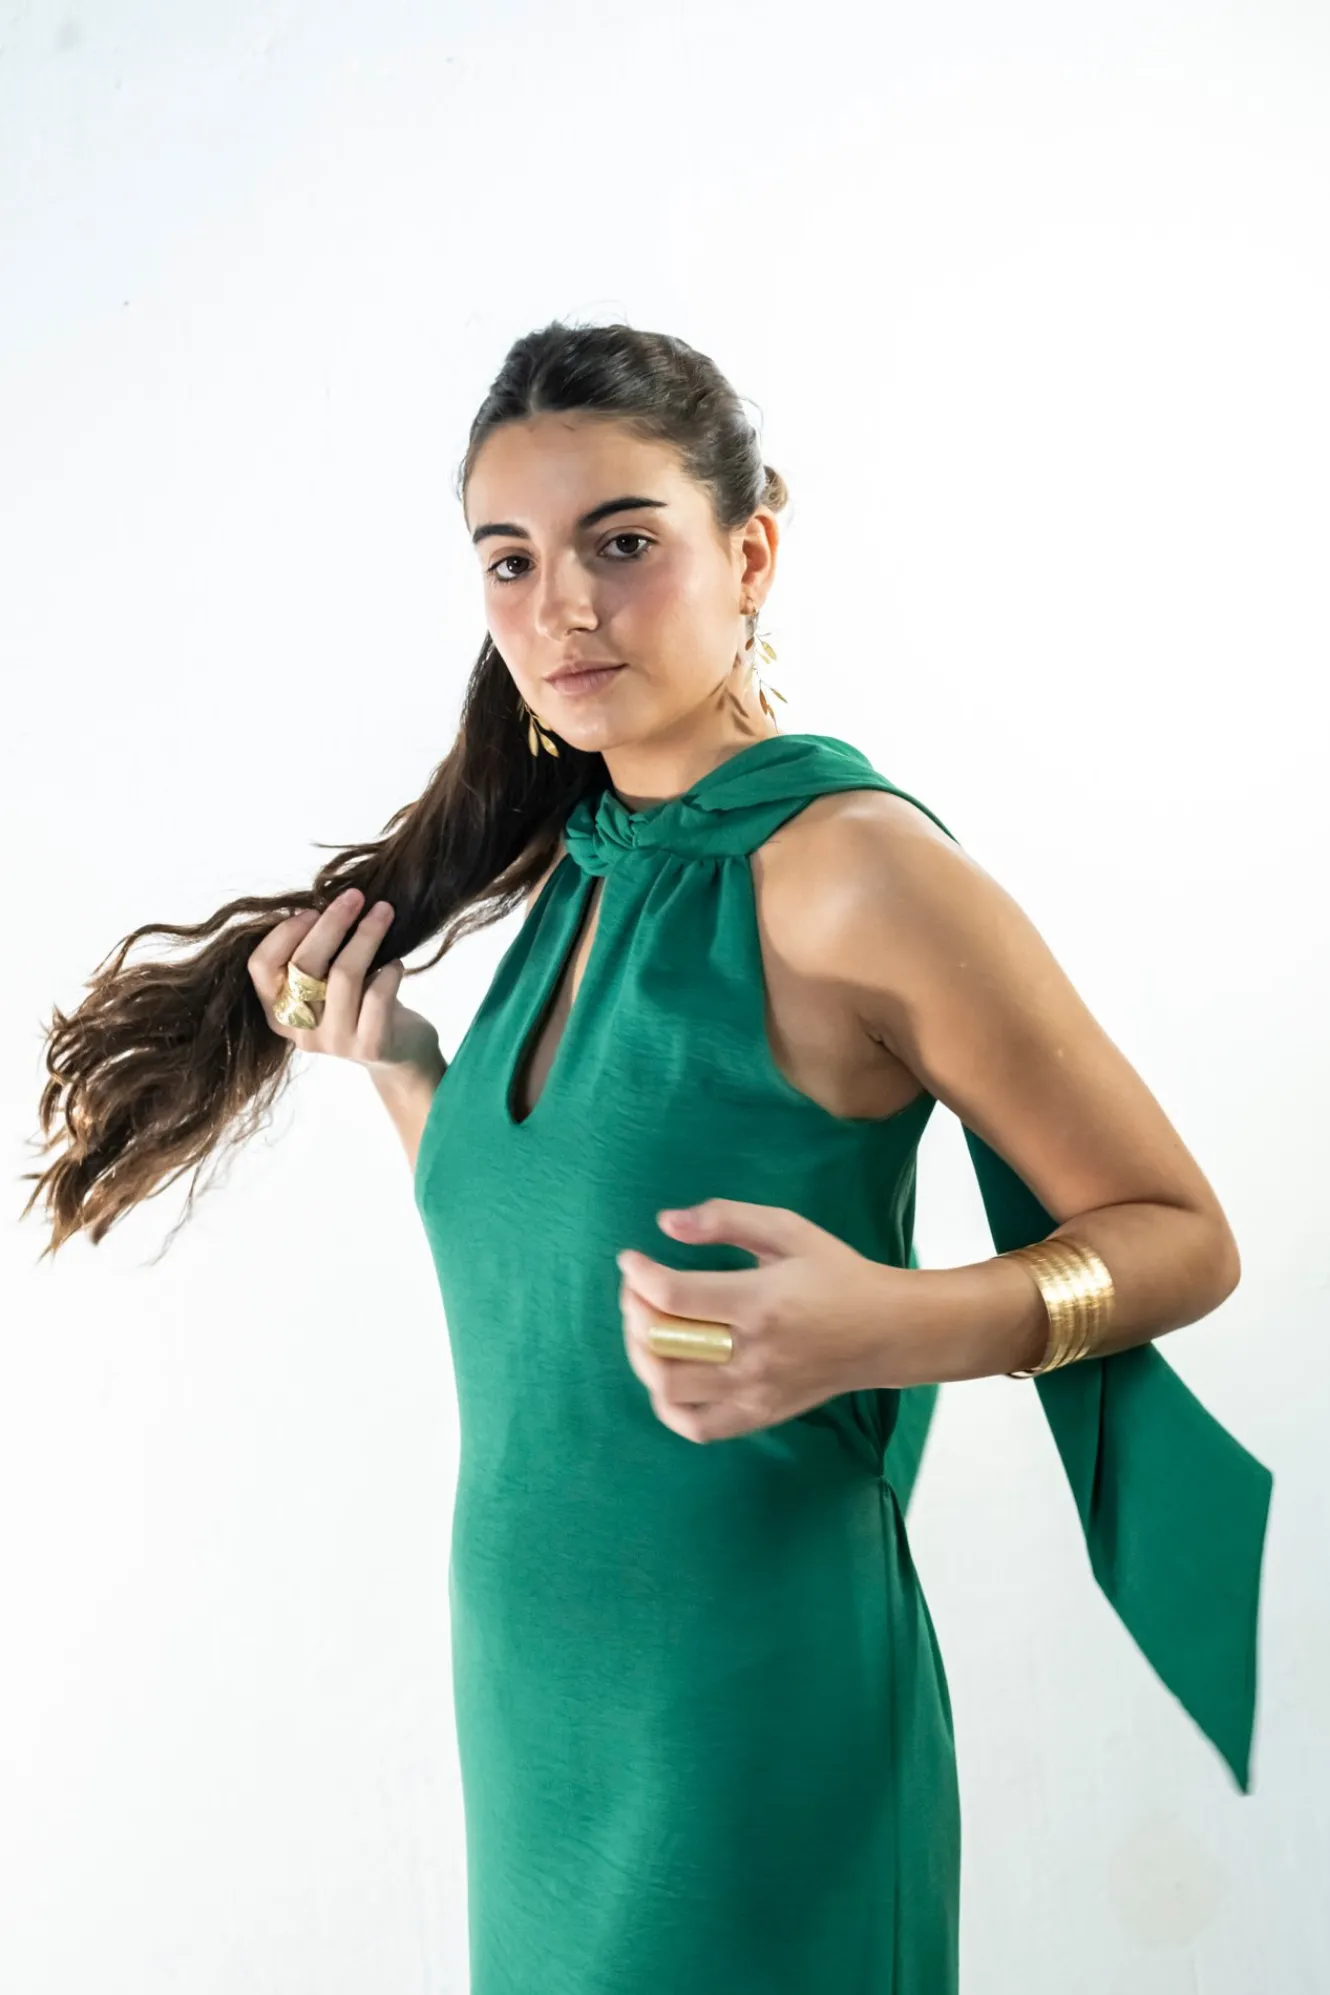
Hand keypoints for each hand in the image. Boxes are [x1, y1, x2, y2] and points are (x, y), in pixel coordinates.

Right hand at [248, 889, 439, 1073]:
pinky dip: (389, 971)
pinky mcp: (369, 1047)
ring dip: (367, 936)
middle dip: (331, 923)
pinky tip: (396, 963)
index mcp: (277, 1010)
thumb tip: (324, 904)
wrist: (401, 1052)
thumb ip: (317, 954)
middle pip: (304, 966)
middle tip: (355, 896)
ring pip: (343, 976)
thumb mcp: (328, 980)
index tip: (313, 910)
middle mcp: (300, 1030)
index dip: (284, 934)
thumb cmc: (361, 1004)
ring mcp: (333, 1042)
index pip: (260, 967)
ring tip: (384, 913)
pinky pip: (377, 996)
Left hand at [616, 1197, 931, 1443]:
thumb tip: (665, 1223)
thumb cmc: (835, 1274)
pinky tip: (667, 1372)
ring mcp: (754, 1392)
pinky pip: (694, 1425)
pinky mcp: (759, 1416)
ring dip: (642, 1355)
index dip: (639, 1276)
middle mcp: (754, 1353)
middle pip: (663, 1344)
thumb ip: (726, 1219)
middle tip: (637, 1289)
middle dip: (634, 1312)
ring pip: (668, 1388)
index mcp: (760, 1302)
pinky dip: (666, 1403)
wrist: (886, 1332)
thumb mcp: (789, 1230)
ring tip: (646, 1328)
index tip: (630, 1259)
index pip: (674, 1296)